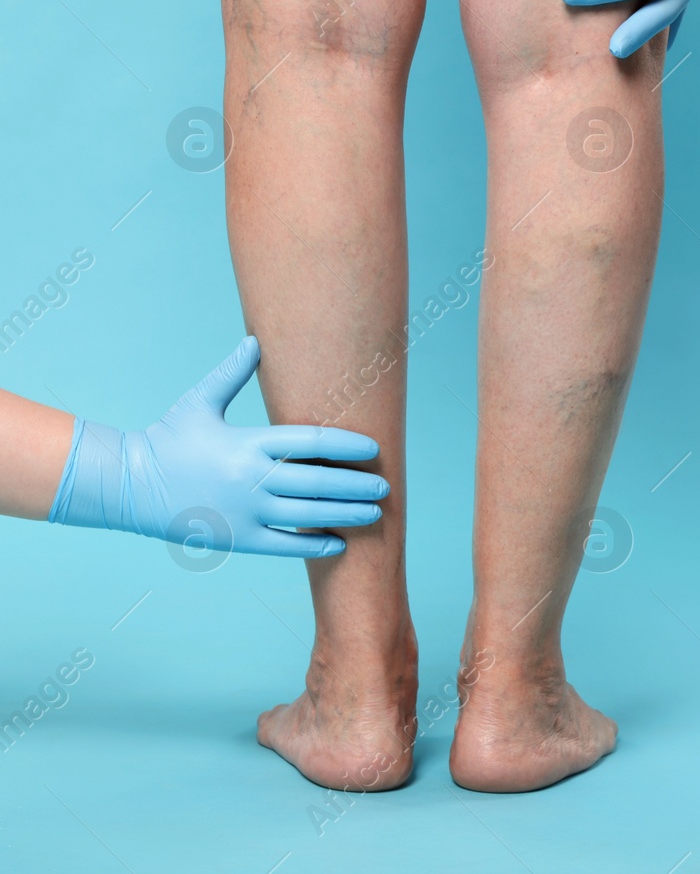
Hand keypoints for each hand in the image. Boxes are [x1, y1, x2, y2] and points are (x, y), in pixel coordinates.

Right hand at [48, 337, 388, 558]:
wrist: (130, 485)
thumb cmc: (169, 440)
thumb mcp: (199, 402)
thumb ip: (232, 374)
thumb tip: (256, 340)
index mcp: (248, 442)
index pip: (311, 440)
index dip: (347, 445)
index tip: (373, 448)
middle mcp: (251, 476)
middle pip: (318, 480)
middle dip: (357, 484)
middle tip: (385, 485)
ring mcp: (245, 510)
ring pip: (308, 513)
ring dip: (346, 514)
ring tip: (374, 513)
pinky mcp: (237, 537)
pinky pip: (285, 543)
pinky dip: (314, 544)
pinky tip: (339, 543)